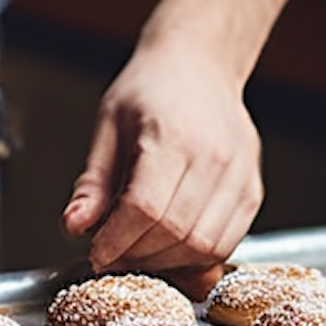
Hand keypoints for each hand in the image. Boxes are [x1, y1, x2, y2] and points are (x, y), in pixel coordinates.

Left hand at [61, 32, 262, 292]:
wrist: (200, 63)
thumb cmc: (150, 88)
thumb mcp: (109, 124)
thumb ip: (93, 181)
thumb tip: (74, 226)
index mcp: (171, 134)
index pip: (144, 208)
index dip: (116, 241)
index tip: (96, 253)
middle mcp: (213, 156)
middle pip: (174, 232)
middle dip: (137, 256)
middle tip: (113, 255)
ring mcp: (239, 174)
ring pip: (204, 246)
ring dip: (166, 262)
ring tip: (140, 252)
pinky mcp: (252, 190)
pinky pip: (227, 243)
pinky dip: (195, 257)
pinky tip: (170, 245)